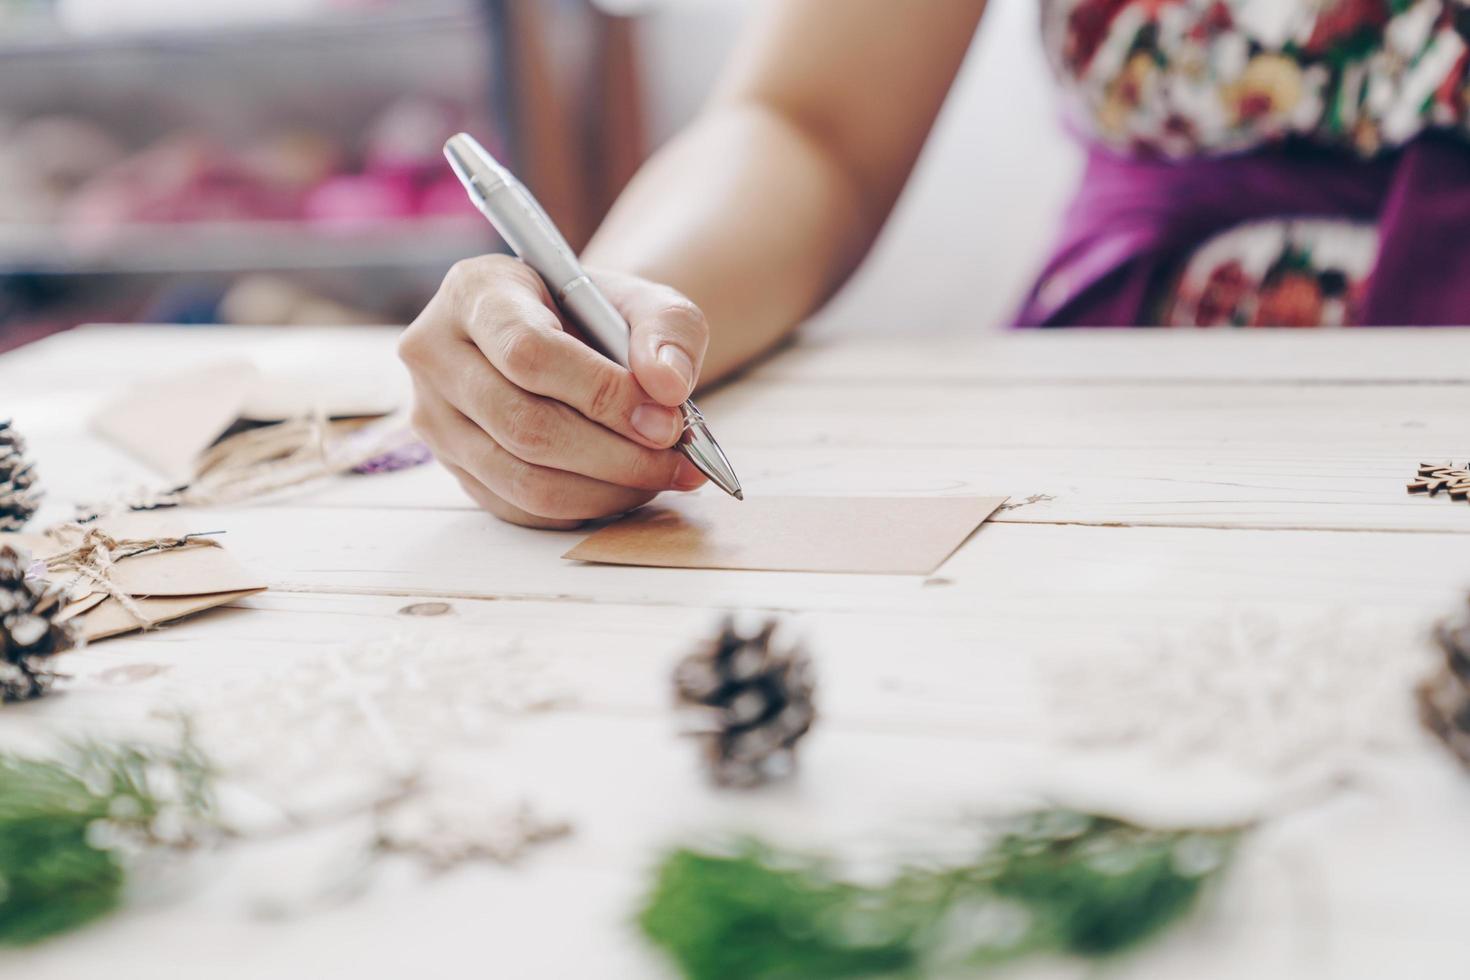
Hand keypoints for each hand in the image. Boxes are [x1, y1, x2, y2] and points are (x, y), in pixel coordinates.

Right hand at [399, 256, 709, 528]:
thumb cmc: (598, 315)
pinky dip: (584, 508)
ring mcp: (435, 417)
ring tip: (660, 477)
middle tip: (677, 461)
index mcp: (475, 292)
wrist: (566, 340)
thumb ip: (667, 332)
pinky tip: (625, 489)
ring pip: (522, 479)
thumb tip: (669, 387)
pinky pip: (520, 509)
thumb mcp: (644, 300)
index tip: (666, 419)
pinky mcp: (453, 467)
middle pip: (524, 425)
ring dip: (606, 489)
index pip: (528, 352)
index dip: (601, 394)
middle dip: (615, 454)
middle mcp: (436, 354)